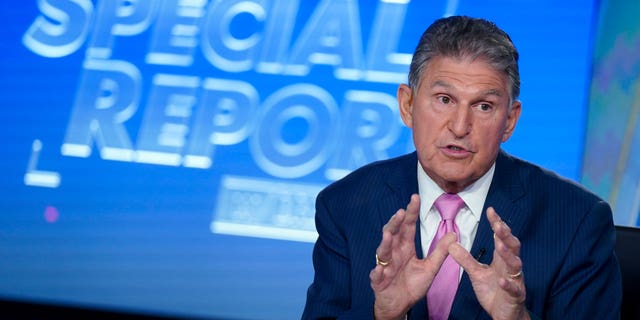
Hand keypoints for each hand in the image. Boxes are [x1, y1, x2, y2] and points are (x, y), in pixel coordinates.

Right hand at [369, 194, 456, 319]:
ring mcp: (384, 266)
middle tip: (401, 213)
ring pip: (382, 252)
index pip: (408, 226)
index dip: (411, 212)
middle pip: (392, 234)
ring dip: (384, 243)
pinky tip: (380, 269)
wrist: (399, 305)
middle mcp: (393, 253)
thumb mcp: (430, 268)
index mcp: (405, 248)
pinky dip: (377, 272)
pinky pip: (377, 275)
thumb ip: (440, 251)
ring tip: (388, 235)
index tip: (415, 197)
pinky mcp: (378, 280)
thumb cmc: (412, 285)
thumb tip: (454, 234)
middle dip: (395, 223)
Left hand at [449, 207, 529, 319]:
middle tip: (497, 224)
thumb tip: (451, 244)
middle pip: (512, 247)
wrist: (504, 314)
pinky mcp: (515, 296)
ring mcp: (515, 281)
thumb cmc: (493, 291)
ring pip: (515, 265)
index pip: (501, 237)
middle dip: (505, 235)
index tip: (491, 210)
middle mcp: (511, 267)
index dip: (497, 224)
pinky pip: (513, 289)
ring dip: (508, 255)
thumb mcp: (476, 273)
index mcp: (502, 259)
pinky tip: (501, 281)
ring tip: (499, 245)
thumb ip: (465, 258)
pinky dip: (508, 285)